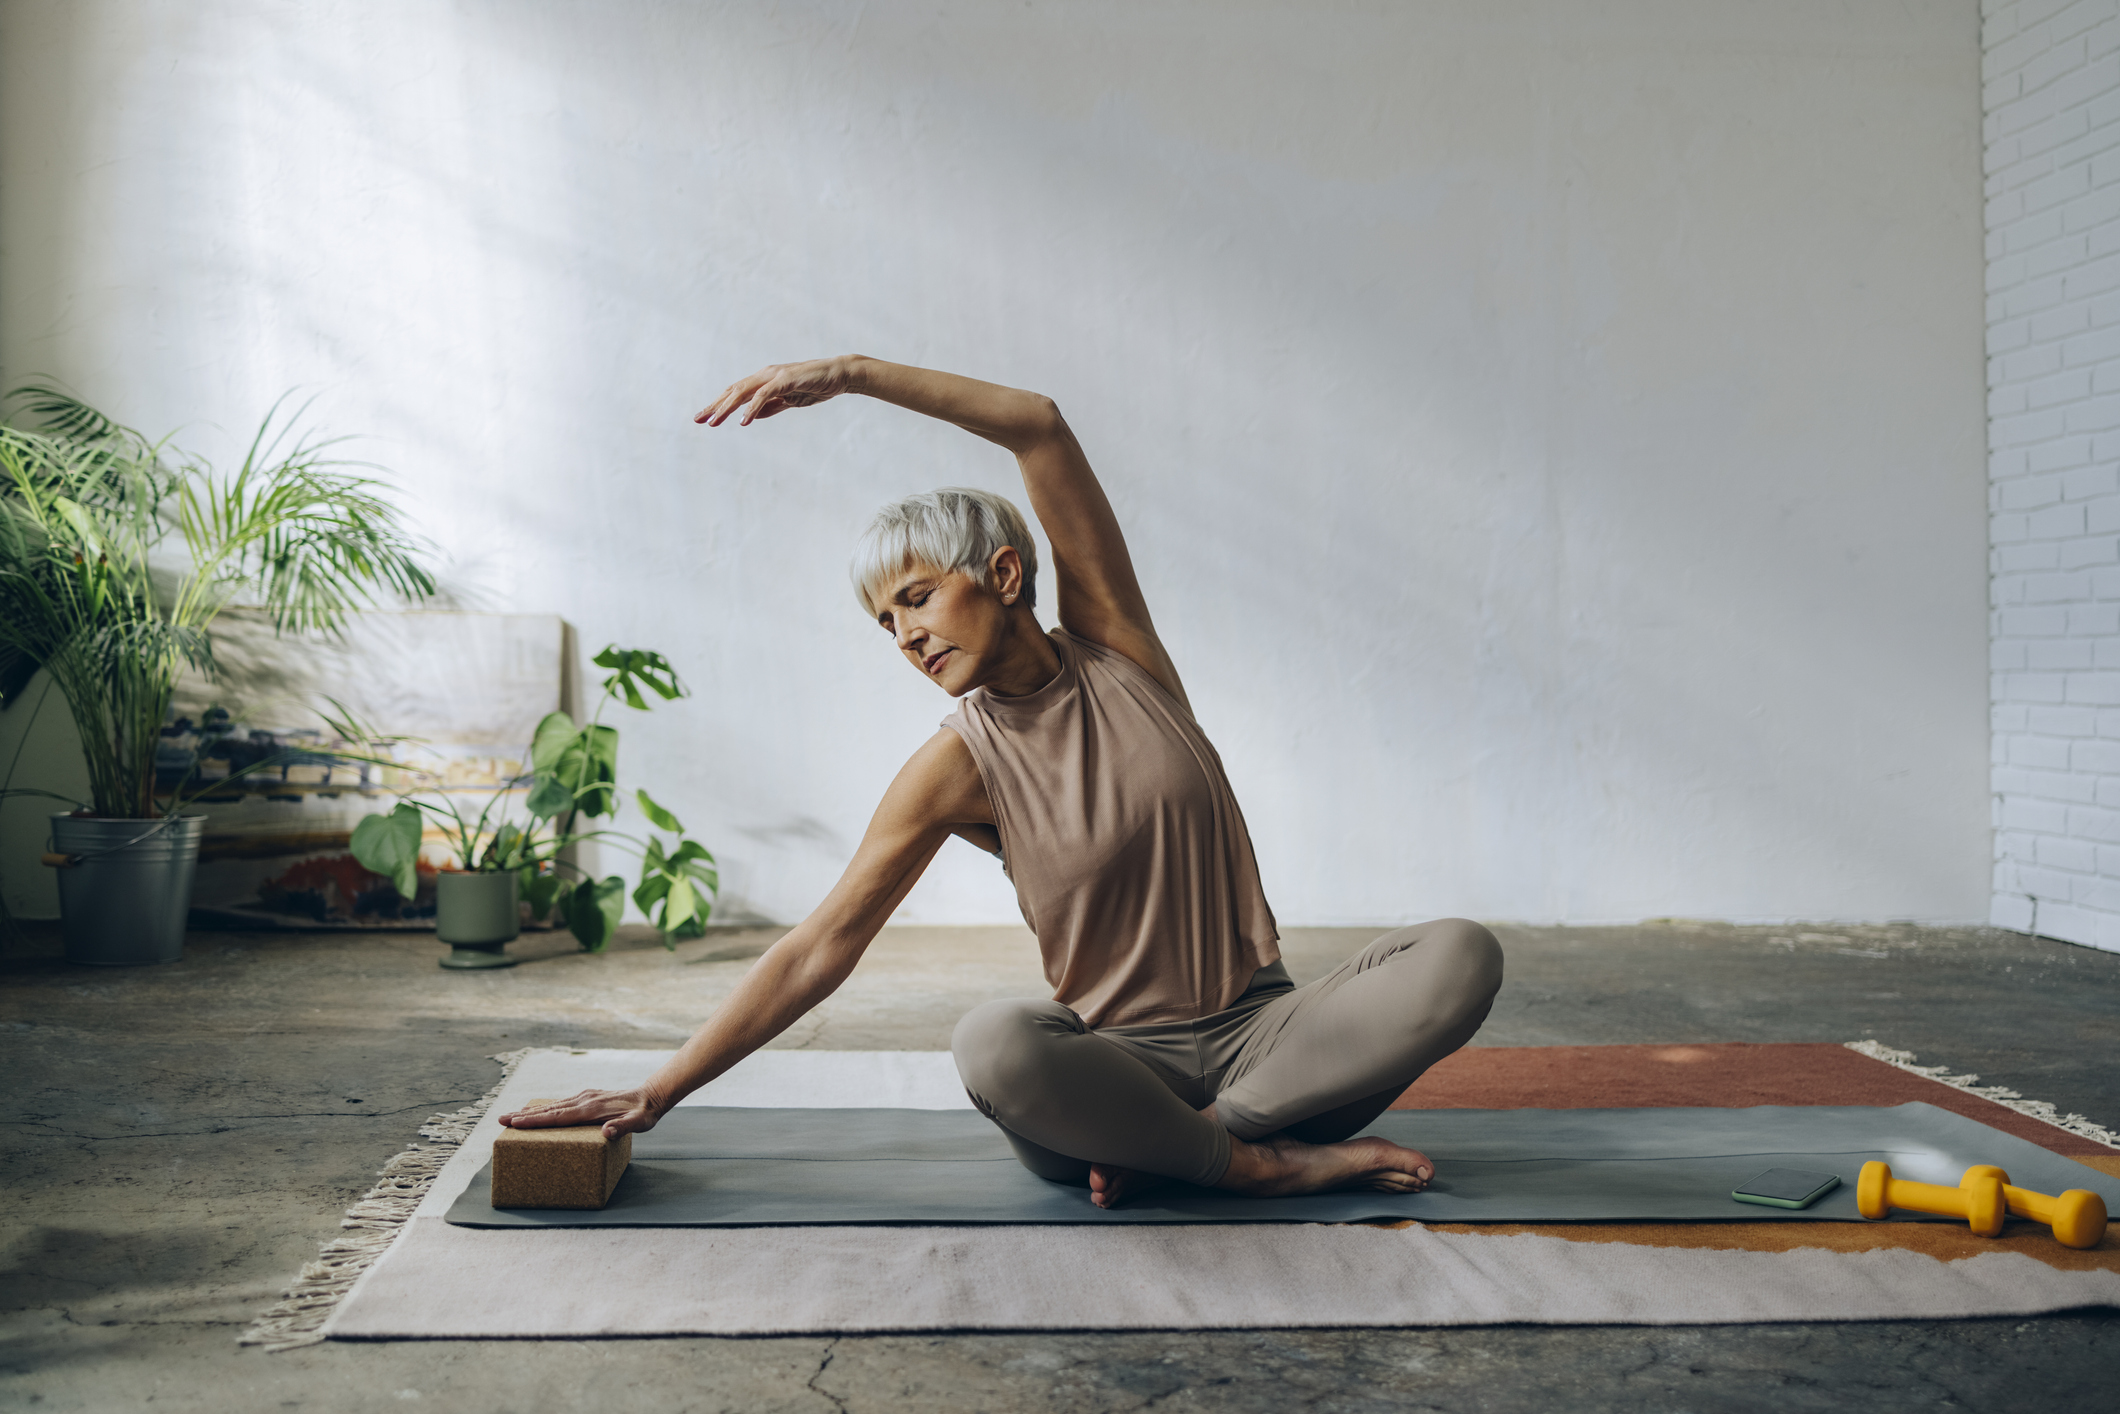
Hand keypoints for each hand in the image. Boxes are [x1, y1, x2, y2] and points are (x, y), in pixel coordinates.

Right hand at [497, 1087, 664, 1140]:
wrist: (652, 1096)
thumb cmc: (645, 1114)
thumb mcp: (639, 1123)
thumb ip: (623, 1127)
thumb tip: (607, 1132)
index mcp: (591, 1109)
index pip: (557, 1117)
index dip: (535, 1121)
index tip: (515, 1123)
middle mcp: (584, 1100)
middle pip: (549, 1110)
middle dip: (524, 1116)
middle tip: (500, 1120)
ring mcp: (586, 1097)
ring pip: (552, 1105)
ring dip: (531, 1111)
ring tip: (511, 1116)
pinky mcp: (588, 1097)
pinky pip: (561, 1103)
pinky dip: (546, 1108)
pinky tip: (538, 1111)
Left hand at [696, 357, 861, 426]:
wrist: (839, 375)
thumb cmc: (816, 386)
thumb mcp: (790, 401)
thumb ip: (771, 407)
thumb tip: (751, 416)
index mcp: (764, 380)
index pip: (736, 393)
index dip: (719, 404)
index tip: (704, 418)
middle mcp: (765, 375)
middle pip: (733, 391)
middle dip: (714, 406)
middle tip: (698, 420)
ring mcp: (774, 376)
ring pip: (743, 392)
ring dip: (726, 408)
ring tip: (714, 423)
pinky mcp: (785, 380)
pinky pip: (764, 395)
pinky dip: (752, 408)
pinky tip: (743, 421)